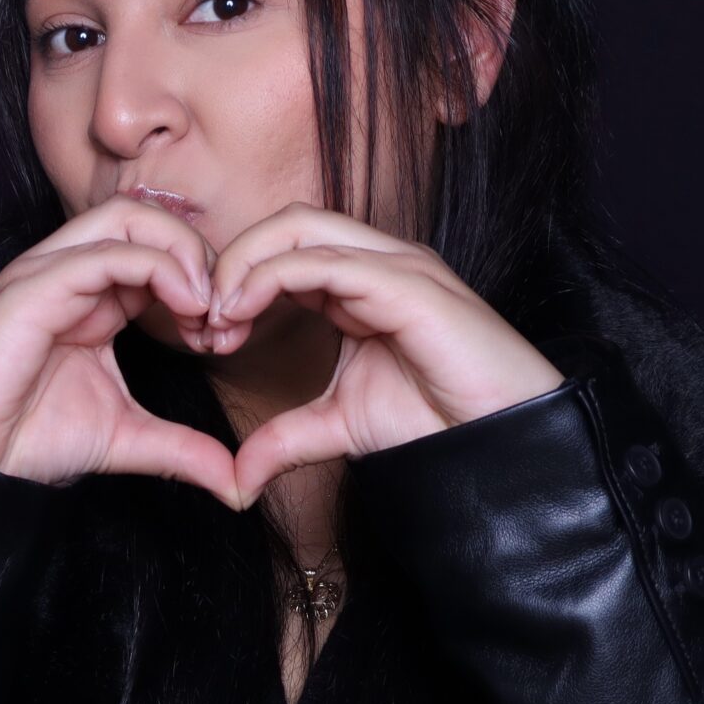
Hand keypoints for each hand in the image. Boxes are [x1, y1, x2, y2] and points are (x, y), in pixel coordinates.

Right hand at [0, 197, 240, 506]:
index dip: (200, 280)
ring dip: (182, 253)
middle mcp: (64, 273)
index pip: (152, 248)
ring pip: (126, 217)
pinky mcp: (32, 288)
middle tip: (221, 313)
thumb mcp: (126, 438)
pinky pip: (106, 252)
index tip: (222, 336)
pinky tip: (186, 309)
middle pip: (142, 216)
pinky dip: (159, 269)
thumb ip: (183, 449)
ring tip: (205, 306)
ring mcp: (45, 274)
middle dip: (196, 253)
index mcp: (85, 296)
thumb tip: (237, 484)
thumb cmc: (24, 441)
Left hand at [208, 204, 563, 504]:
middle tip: (202, 319)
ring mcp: (398, 265)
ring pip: (299, 228)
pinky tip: (242, 314)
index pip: (285, 246)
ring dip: (243, 266)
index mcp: (363, 281)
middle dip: (232, 260)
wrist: (501, 450)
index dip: (235, 277)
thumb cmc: (437, 426)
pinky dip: (270, 279)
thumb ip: (284, 439)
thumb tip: (237, 480)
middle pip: (287, 222)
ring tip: (217, 319)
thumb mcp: (338, 427)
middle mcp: (380, 260)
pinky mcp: (409, 284)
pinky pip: (323, 261)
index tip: (204, 333)